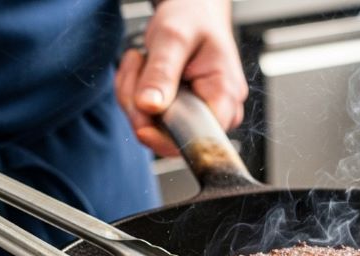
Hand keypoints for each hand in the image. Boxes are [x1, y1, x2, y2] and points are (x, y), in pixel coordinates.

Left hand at [115, 0, 247, 156]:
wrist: (194, 11)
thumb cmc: (193, 18)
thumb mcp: (173, 37)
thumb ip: (161, 72)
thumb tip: (149, 107)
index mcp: (224, 96)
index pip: (196, 139)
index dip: (162, 134)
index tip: (141, 107)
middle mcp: (218, 112)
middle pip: (170, 136)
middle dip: (141, 106)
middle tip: (139, 66)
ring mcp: (200, 114)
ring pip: (155, 129)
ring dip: (134, 98)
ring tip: (142, 63)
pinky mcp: (183, 114)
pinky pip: (151, 120)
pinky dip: (137, 98)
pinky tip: (144, 73)